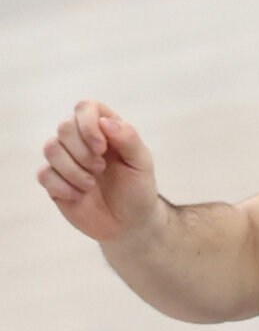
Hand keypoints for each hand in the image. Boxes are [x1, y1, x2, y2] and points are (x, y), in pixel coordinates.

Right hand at [37, 101, 161, 242]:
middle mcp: (82, 141)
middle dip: (82, 151)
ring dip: (73, 170)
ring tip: (92, 184)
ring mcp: (66, 160)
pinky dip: (64, 186)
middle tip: (101, 169)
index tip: (102, 147)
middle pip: (64, 127)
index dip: (88, 124)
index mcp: (105, 130)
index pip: (86, 107)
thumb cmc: (138, 189)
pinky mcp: (54, 181)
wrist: (130, 223)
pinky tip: (80, 196)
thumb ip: (128, 139)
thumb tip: (104, 121)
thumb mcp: (141, 164)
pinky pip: (44, 174)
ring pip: (50, 148)